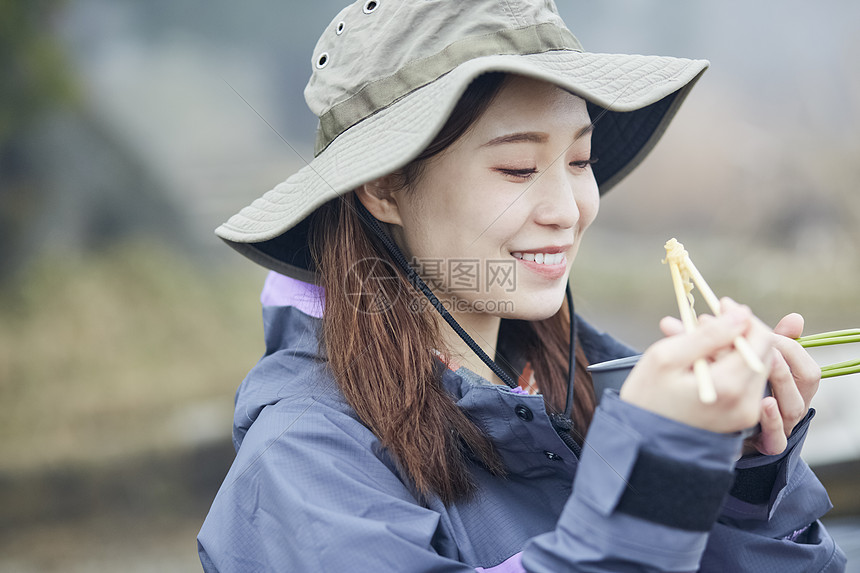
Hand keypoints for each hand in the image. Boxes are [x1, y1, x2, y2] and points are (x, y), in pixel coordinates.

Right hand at [620, 298, 772, 433]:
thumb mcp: (666, 358)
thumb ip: (707, 335)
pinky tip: (705, 363)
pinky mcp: (742, 420)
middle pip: (763, 353)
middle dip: (740, 332)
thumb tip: (740, 315)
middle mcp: (746, 404)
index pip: (760, 340)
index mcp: (729, 387)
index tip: (721, 305)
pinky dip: (732, 366)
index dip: (743, 318)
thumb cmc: (646, 398)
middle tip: (707, 322)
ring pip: (755, 367)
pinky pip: (747, 384)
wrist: (641, 443)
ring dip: (735, 348)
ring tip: (700, 343)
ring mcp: (746, 415)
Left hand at [742, 313, 820, 455]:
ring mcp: (782, 424)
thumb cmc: (728, 384)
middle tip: (756, 339)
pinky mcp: (767, 444)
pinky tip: (764, 403)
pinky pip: (778, 437)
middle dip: (781, 353)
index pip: (800, 355)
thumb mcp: (740, 360)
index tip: (748, 320)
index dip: (782, 338)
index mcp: (790, 379)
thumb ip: (761, 340)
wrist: (707, 427)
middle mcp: (792, 400)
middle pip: (806, 378)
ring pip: (795, 405)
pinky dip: (772, 421)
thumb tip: (796, 318)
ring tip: (766, 360)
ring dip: (780, 380)